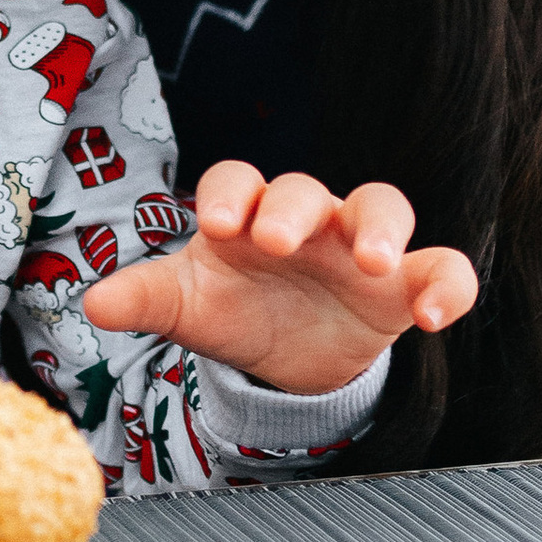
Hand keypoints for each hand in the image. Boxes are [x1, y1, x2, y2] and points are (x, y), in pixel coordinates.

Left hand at [82, 164, 477, 395]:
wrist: (286, 360)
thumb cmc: (234, 311)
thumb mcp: (189, 309)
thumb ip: (148, 300)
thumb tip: (95, 304)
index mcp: (246, 214)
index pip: (235, 182)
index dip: (227, 194)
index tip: (213, 223)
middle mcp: (306, 218)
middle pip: (305, 189)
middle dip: (292, 208)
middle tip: (277, 240)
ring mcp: (360, 246)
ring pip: (382, 207)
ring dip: (381, 228)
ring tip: (376, 262)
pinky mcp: (406, 286)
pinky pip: (443, 269)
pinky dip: (446, 286)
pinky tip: (431, 318)